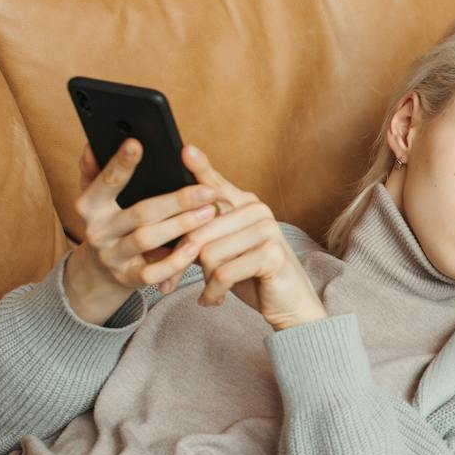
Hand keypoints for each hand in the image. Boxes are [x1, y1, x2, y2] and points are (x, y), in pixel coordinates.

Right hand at [66, 138, 224, 322]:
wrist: (101, 270)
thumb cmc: (111, 222)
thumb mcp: (99, 198)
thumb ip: (96, 172)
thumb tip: (93, 145)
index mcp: (90, 206)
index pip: (107, 182)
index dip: (121, 163)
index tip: (137, 143)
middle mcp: (98, 231)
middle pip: (139, 213)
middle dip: (176, 201)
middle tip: (207, 190)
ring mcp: (112, 257)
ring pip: (147, 240)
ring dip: (181, 226)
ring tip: (209, 213)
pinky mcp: (128, 278)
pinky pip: (154, 272)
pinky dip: (176, 261)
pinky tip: (196, 247)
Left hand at [170, 144, 327, 331]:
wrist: (288, 305)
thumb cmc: (252, 276)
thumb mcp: (223, 252)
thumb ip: (201, 235)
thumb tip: (165, 235)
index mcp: (245, 204)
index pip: (215, 184)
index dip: (200, 167)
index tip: (185, 150)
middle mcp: (257, 211)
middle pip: (198, 229)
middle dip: (183, 262)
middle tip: (174, 282)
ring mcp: (267, 230)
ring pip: (208, 253)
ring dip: (203, 280)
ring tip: (210, 290)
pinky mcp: (272, 254)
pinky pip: (224, 272)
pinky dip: (214, 292)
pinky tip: (214, 299)